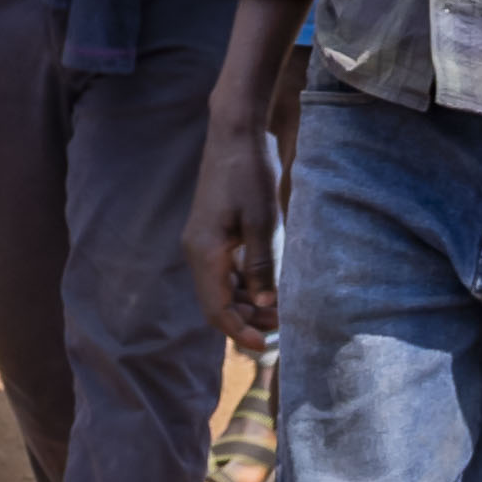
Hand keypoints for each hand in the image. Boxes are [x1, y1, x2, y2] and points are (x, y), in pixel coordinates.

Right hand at [187, 112, 283, 351]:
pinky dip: (243, 287)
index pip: (216, 309)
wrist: (234, 136)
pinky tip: (268, 286)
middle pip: (216, 304)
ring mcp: (202, 244)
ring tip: (280, 309)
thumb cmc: (249, 174)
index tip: (267, 345)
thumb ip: (262, 265)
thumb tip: (266, 304)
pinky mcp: (211, 236)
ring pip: (220, 290)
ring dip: (246, 306)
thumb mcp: (263, 221)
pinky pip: (223, 273)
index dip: (239, 332)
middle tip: (283, 326)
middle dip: (247, 322)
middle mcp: (197, 252)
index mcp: (205, 252)